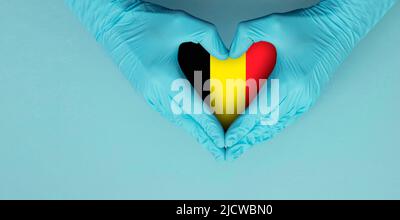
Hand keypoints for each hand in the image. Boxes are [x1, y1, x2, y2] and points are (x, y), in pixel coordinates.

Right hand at [65, 0, 227, 158]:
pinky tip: (191, 122)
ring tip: (209, 141)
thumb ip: (209, 36)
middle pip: (185, 122)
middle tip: (220, 152)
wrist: (112, 23)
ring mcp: (148, 93)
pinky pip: (168, 111)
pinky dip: (183, 120)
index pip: (193, 109)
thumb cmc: (142, 22)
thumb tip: (225, 54)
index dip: (209, 127)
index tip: (222, 141)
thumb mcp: (182, 22)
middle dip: (204, 138)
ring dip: (194, 131)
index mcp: (164, 78)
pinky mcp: (146, 90)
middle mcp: (155, 91)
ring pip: (175, 118)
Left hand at [225, 0, 396, 158]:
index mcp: (289, 80)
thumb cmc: (309, 26)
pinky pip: (287, 118)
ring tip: (242, 145)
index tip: (228, 140)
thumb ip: (245, 35)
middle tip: (230, 150)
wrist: (337, 28)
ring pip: (278, 125)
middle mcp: (298, 94)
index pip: (259, 111)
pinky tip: (262, 131)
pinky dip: (272, 127)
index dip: (242, 128)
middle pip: (267, 124)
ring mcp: (305, 98)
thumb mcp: (272, 23)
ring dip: (259, 136)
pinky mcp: (308, 98)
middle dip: (247, 139)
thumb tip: (229, 53)